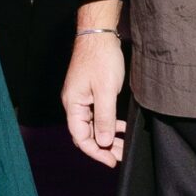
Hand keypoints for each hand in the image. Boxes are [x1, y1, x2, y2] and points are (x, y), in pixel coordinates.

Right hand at [63, 30, 127, 168]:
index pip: (80, 137)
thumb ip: (104, 118)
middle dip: (103, 147)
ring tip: (122, 145)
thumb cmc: (101, 59)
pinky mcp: (90, 92)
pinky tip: (120, 128)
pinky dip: (108, 123)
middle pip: (86, 133)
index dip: (96, 152)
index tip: (112, 161)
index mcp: (73, 105)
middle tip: (120, 156)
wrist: (99, 34)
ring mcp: (82, 98)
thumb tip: (102, 142)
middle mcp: (74, 104)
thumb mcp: (106, 91)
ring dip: (107, 136)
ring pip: (93, 125)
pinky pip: (97, 114)